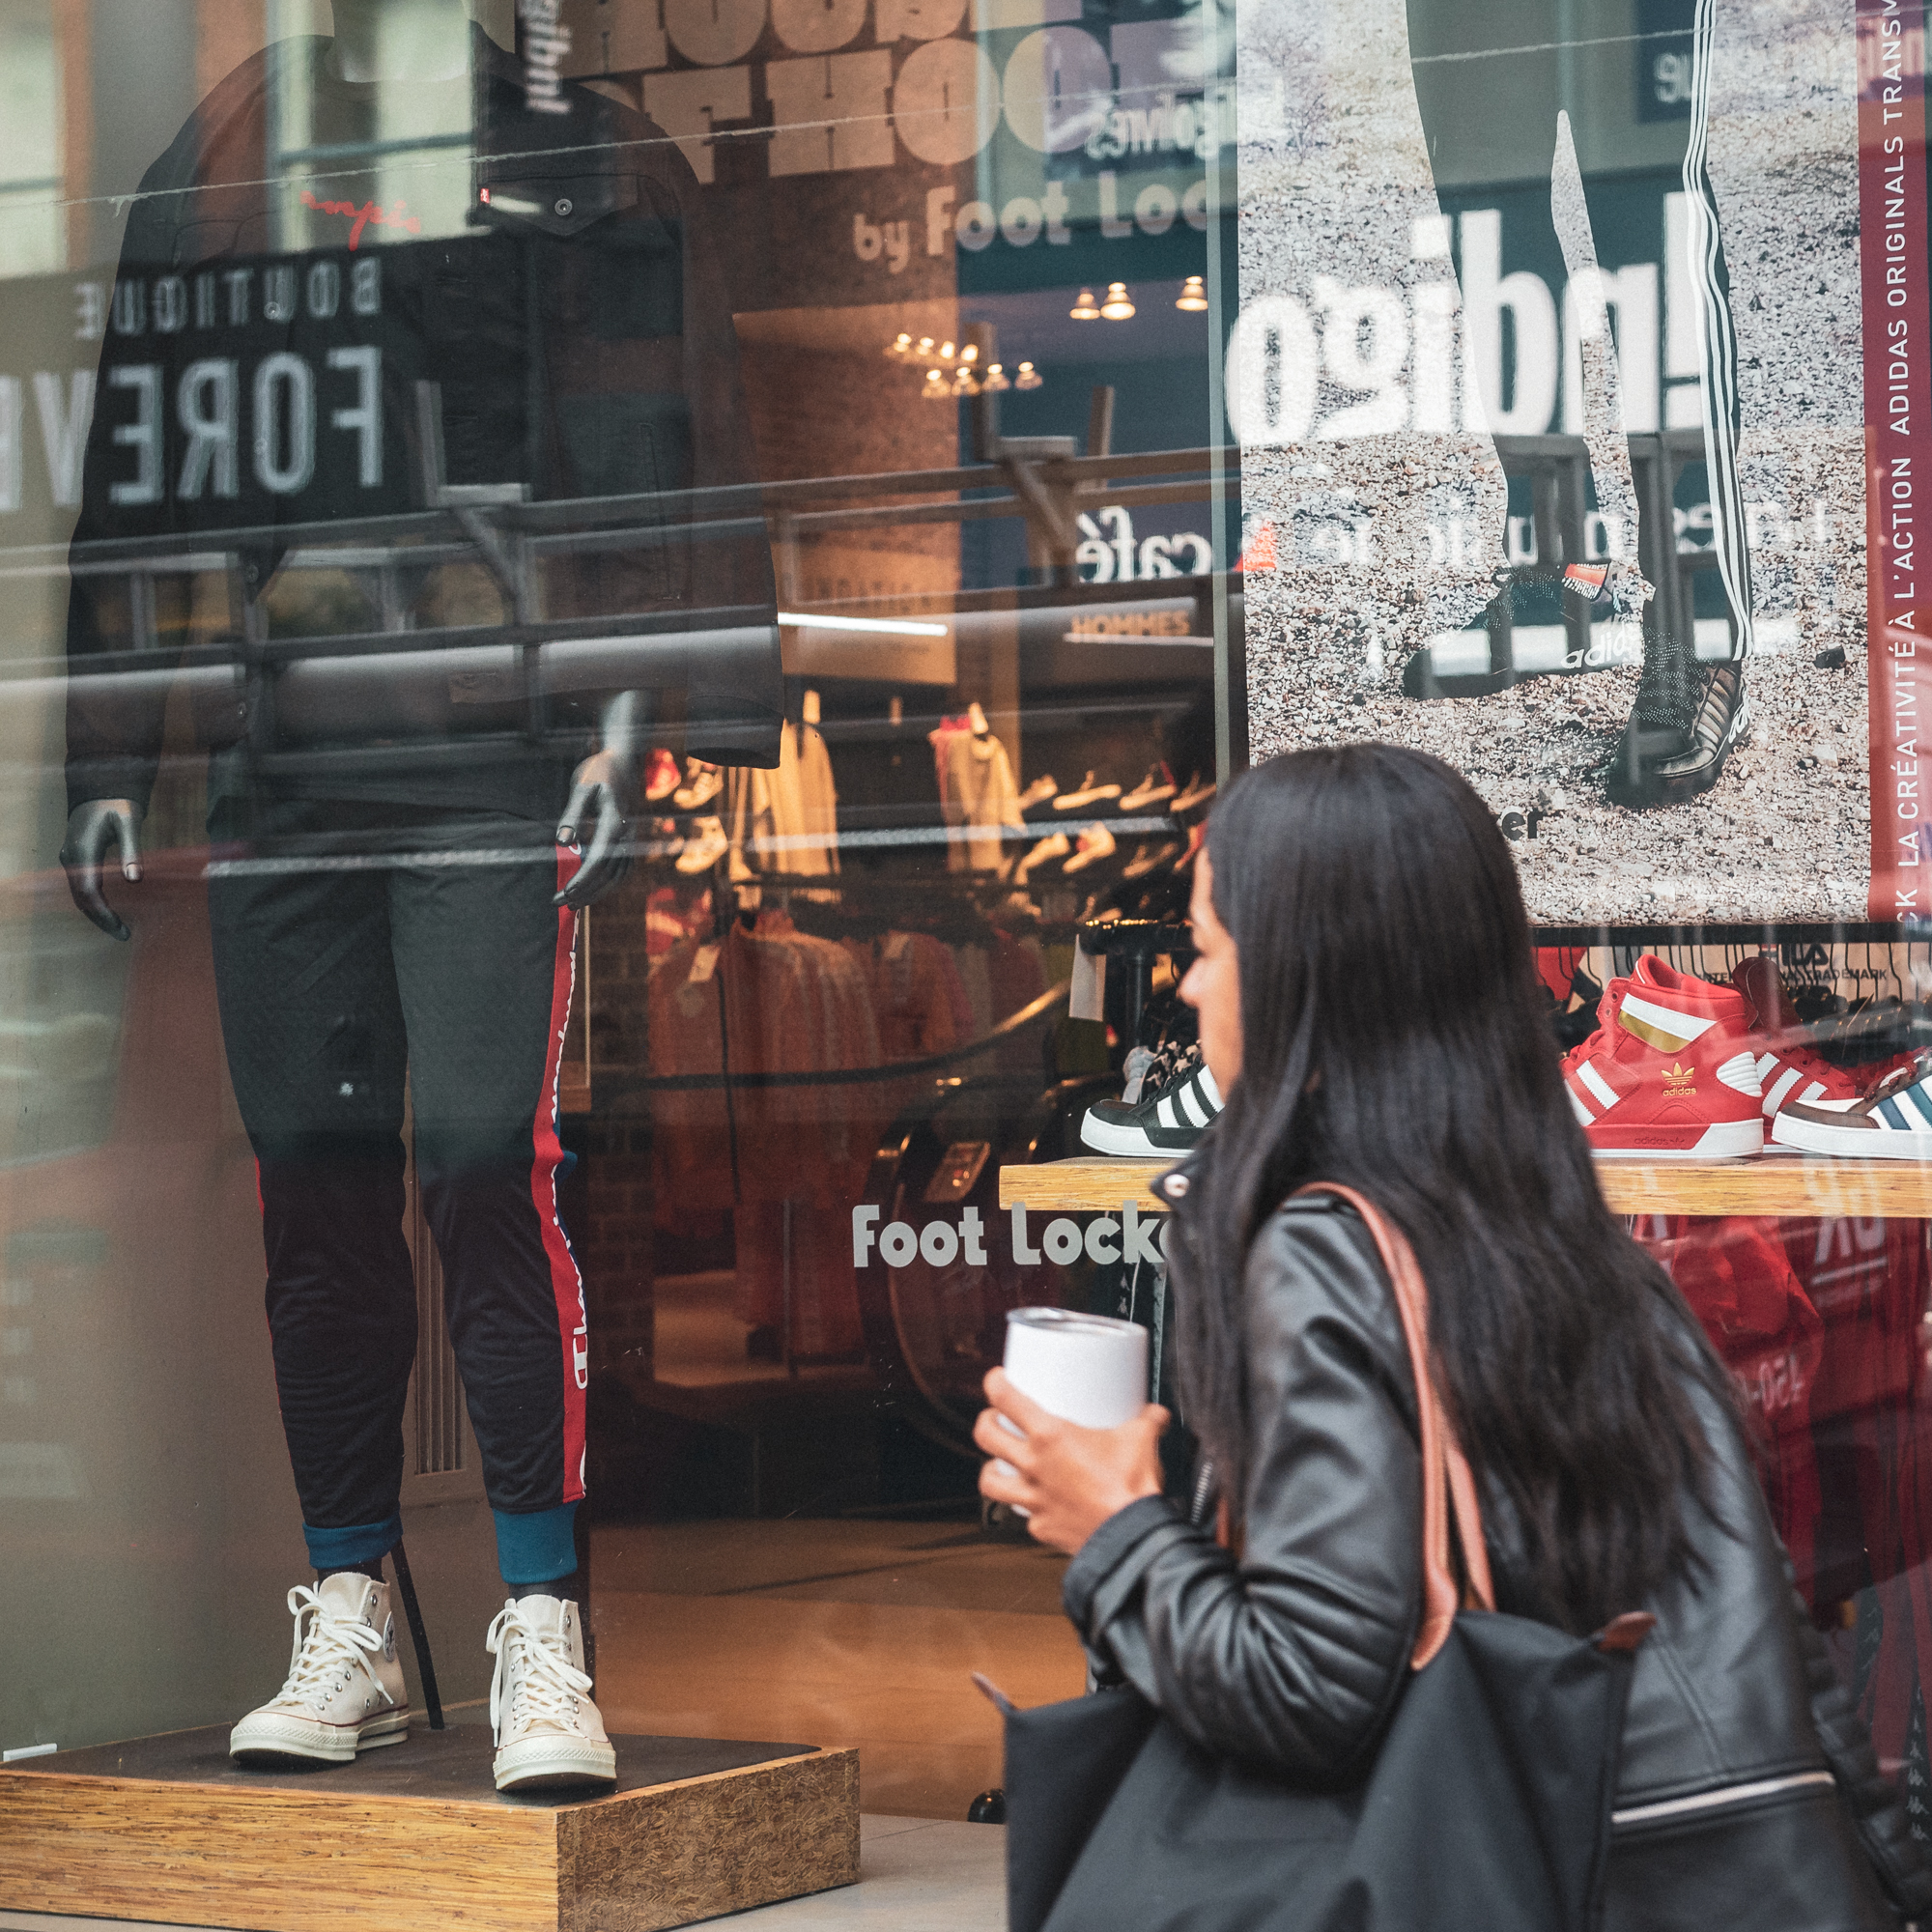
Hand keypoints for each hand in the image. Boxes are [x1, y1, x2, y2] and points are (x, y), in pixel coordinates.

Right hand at [60, 798, 143, 939]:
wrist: (100, 791)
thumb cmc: (117, 806)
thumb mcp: (129, 823)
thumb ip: (132, 851)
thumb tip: (134, 880)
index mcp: (83, 850)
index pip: (88, 891)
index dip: (103, 913)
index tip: (120, 928)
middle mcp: (71, 858)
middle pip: (81, 898)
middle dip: (101, 919)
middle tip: (123, 935)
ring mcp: (69, 859)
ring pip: (78, 894)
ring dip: (96, 913)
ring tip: (119, 929)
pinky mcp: (74, 860)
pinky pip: (80, 887)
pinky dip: (93, 902)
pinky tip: (110, 911)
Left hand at [556, 748, 636, 908]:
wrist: (622, 761)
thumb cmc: (599, 772)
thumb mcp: (581, 788)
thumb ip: (571, 815)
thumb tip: (562, 842)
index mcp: (615, 822)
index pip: (600, 859)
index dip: (583, 879)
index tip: (565, 891)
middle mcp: (627, 834)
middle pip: (610, 873)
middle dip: (586, 891)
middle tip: (561, 903)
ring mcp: (631, 839)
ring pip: (617, 876)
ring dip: (596, 892)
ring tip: (573, 903)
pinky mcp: (629, 841)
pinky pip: (621, 870)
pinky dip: (606, 884)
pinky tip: (589, 890)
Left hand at [974, 1367, 1166, 1556]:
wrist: (1132, 1537)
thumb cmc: (1131, 1489)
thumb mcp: (1142, 1439)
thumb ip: (1147, 1420)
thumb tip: (1155, 1414)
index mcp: (1050, 1436)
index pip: (1006, 1399)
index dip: (995, 1384)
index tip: (996, 1380)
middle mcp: (1034, 1466)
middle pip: (986, 1437)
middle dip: (985, 1423)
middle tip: (993, 1419)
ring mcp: (1033, 1499)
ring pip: (989, 1482)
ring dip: (990, 1470)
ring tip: (997, 1464)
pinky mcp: (1041, 1527)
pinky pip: (1024, 1516)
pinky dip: (1028, 1509)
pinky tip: (1037, 1505)